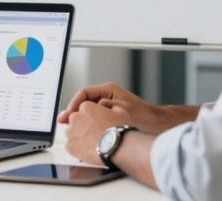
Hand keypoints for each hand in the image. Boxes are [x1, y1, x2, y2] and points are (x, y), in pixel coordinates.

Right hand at [59, 83, 196, 134]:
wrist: (157, 125)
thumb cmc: (143, 117)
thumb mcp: (118, 111)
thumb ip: (99, 110)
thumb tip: (83, 113)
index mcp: (109, 90)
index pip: (84, 93)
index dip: (74, 104)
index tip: (69, 115)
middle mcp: (108, 95)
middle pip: (84, 101)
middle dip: (73, 112)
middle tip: (63, 121)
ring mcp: (109, 104)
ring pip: (88, 109)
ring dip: (79, 118)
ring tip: (71, 128)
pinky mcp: (111, 114)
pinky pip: (94, 116)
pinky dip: (87, 123)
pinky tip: (84, 132)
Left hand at [65, 100, 131, 165]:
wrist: (117, 147)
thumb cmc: (119, 130)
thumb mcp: (120, 110)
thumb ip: (109, 105)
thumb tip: (106, 105)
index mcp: (86, 107)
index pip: (83, 109)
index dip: (90, 116)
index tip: (95, 122)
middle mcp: (75, 117)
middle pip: (75, 119)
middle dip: (83, 124)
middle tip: (94, 132)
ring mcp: (71, 132)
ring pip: (72, 132)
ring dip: (79, 135)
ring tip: (92, 142)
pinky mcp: (70, 146)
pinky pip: (71, 145)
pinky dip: (77, 147)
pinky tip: (88, 149)